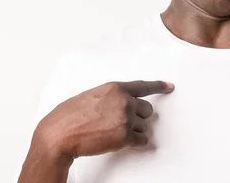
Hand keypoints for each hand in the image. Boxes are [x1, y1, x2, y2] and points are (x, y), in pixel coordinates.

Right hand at [34, 80, 174, 160]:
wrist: (60, 134)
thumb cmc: (70, 116)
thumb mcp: (92, 96)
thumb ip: (111, 96)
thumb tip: (122, 102)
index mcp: (115, 88)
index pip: (143, 86)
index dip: (159, 86)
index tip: (169, 86)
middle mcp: (124, 101)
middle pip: (147, 109)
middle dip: (138, 116)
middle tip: (122, 122)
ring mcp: (126, 118)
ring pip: (144, 125)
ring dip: (134, 130)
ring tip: (114, 132)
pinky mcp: (125, 136)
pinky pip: (141, 139)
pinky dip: (135, 142)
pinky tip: (121, 141)